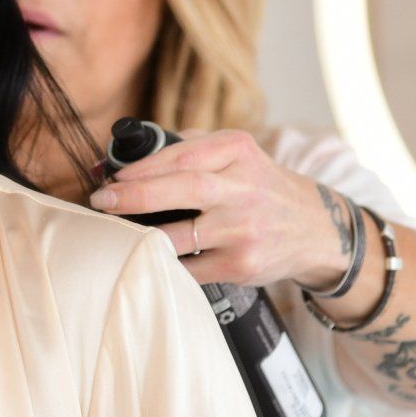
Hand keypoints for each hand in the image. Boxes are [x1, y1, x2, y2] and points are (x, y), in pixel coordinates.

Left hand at [87, 127, 358, 289]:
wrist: (314, 229)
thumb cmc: (260, 187)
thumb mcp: (238, 154)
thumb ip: (190, 148)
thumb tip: (126, 159)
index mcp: (238, 152)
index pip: (182, 156)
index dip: (142, 168)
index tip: (112, 176)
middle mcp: (244, 189)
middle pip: (182, 189)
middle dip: (134, 195)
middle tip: (101, 200)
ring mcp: (243, 230)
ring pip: (179, 235)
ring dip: (141, 236)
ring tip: (116, 233)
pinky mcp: (242, 265)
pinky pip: (189, 268)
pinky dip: (165, 263)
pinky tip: (147, 257)